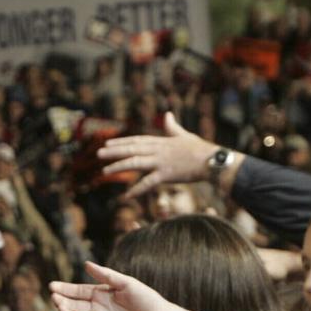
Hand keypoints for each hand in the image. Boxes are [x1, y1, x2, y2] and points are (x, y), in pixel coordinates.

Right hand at [49, 262, 172, 310]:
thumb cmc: (146, 298)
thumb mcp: (125, 283)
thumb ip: (106, 275)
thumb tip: (86, 264)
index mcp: (100, 294)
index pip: (78, 291)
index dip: (65, 288)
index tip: (51, 285)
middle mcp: (96, 308)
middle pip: (74, 304)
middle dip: (62, 300)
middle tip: (52, 296)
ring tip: (58, 306)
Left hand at [96, 111, 217, 198]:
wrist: (212, 160)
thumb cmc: (200, 149)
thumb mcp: (184, 135)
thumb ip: (172, 126)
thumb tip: (167, 114)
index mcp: (161, 141)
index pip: (136, 140)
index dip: (121, 142)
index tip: (107, 142)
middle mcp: (158, 150)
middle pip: (132, 149)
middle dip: (114, 151)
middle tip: (98, 153)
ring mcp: (161, 162)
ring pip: (135, 163)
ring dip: (118, 167)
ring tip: (104, 171)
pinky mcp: (166, 174)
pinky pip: (148, 183)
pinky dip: (137, 190)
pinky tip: (126, 196)